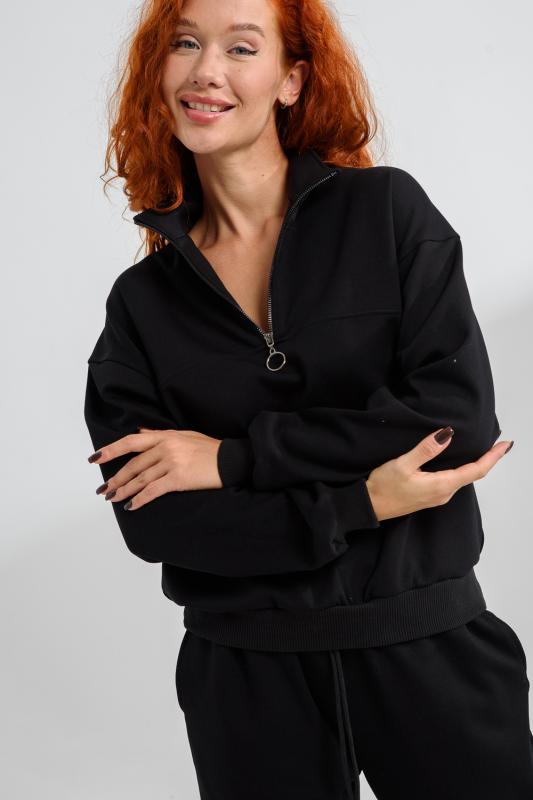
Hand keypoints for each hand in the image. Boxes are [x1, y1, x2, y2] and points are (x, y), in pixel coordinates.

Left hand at [90, 426, 222, 509]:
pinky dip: (140, 499)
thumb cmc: (211, 449)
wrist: (232, 460)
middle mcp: (166, 447)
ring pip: (140, 479)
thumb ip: (161, 435)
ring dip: (124, 490)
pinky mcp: (179, 478)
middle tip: (104, 489)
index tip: (96, 458)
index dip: (112, 450)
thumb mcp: (185, 435)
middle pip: (133, 464)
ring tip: (113, 498)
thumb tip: (141, 432)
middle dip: (116, 478)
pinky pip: (153, 491)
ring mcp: (172, 462)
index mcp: (166, 435)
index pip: (132, 442)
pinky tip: (132, 506)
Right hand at [365, 428, 512, 521]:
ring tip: (484, 450)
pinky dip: (462, 470)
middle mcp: (444, 493)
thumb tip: (447, 434)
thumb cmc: (383, 487)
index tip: (505, 445)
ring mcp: (437, 496)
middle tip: (499, 444)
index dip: (493, 457)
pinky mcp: (429, 496)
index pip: (476, 470)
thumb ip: (426, 449)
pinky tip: (459, 462)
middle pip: (473, 474)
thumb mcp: (402, 464)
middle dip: (488, 459)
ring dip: (475, 464)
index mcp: (441, 485)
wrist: (369, 507)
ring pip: (463, 478)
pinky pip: (452, 481)